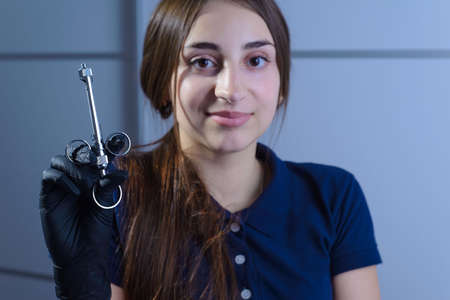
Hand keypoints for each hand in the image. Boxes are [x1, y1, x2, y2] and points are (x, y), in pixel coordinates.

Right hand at [39, 153, 127, 297]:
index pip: (97, 154)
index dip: (105, 146)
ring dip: (75, 167)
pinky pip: (50, 176)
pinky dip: (62, 179)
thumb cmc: (96, 228)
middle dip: (87, 154)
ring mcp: (62, 184)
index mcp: (94, 177)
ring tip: (87, 185)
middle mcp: (77, 177)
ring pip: (61, 160)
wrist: (83, 252)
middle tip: (97, 163)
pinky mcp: (49, 194)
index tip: (117, 142)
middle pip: (76, 152)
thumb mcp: (106, 203)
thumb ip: (109, 185)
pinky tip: (76, 193)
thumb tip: (122, 172)